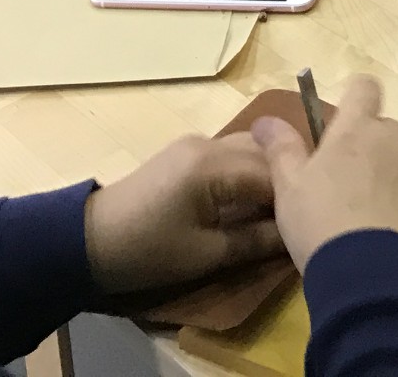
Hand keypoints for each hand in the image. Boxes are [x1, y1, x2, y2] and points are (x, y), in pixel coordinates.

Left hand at [85, 133, 283, 296]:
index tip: (310, 222)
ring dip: (268, 174)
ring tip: (278, 208)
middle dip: (287, 181)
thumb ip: (256, 241)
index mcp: (214, 165)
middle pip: (266, 153)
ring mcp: (197, 143)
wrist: (87, 241)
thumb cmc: (147, 251)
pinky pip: (232, 153)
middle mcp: (210, 143)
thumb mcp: (205, 255)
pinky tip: (250, 200)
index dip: (296, 198)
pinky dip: (248, 172)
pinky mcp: (186, 152)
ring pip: (251, 149)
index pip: (275, 173)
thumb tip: (297, 236)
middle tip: (301, 214)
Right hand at [252, 75, 397, 266]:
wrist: (368, 272)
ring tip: (369, 212)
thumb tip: (265, 120)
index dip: (355, 97)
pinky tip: (391, 228)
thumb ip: (281, 148)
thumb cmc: (320, 223)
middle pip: (382, 128)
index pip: (364, 87)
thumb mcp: (288, 188)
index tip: (342, 121)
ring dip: (390, 172)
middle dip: (368, 146)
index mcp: (356, 129)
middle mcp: (393, 138)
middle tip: (346, 183)